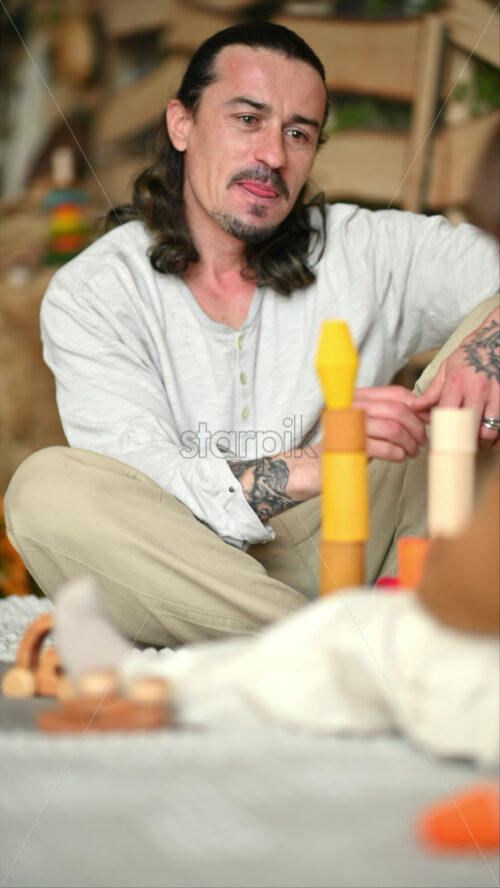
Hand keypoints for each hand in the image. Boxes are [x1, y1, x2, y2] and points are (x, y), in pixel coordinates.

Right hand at [352, 385, 426, 461]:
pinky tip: (400, 457)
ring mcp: (351, 426)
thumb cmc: (349, 442)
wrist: (318, 464)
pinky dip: (398, 454)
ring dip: (410, 443)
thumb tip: (425, 411)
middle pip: (398, 410)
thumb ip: (390, 413)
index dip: (417, 405)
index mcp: (359, 396)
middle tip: (422, 440)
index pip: (396, 393)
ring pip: (394, 429)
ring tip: (412, 451)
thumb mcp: (368, 421)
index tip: (427, 418)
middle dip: (417, 427)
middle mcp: (354, 406)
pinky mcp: (352, 446)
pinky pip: (386, 448)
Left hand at [413, 307, 499, 448]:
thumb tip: (416, 407)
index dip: (443, 429)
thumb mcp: (448, 367)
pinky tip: (494, 436)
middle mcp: (477, 390)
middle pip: (468, 427)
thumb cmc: (471, 352)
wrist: (497, 337)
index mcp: (457, 383)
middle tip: (461, 442)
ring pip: (489, 430)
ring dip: (483, 439)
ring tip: (479, 438)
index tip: (442, 436)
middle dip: (464, 440)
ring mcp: (496, 394)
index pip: (446, 414)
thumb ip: (433, 390)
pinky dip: (499, 435)